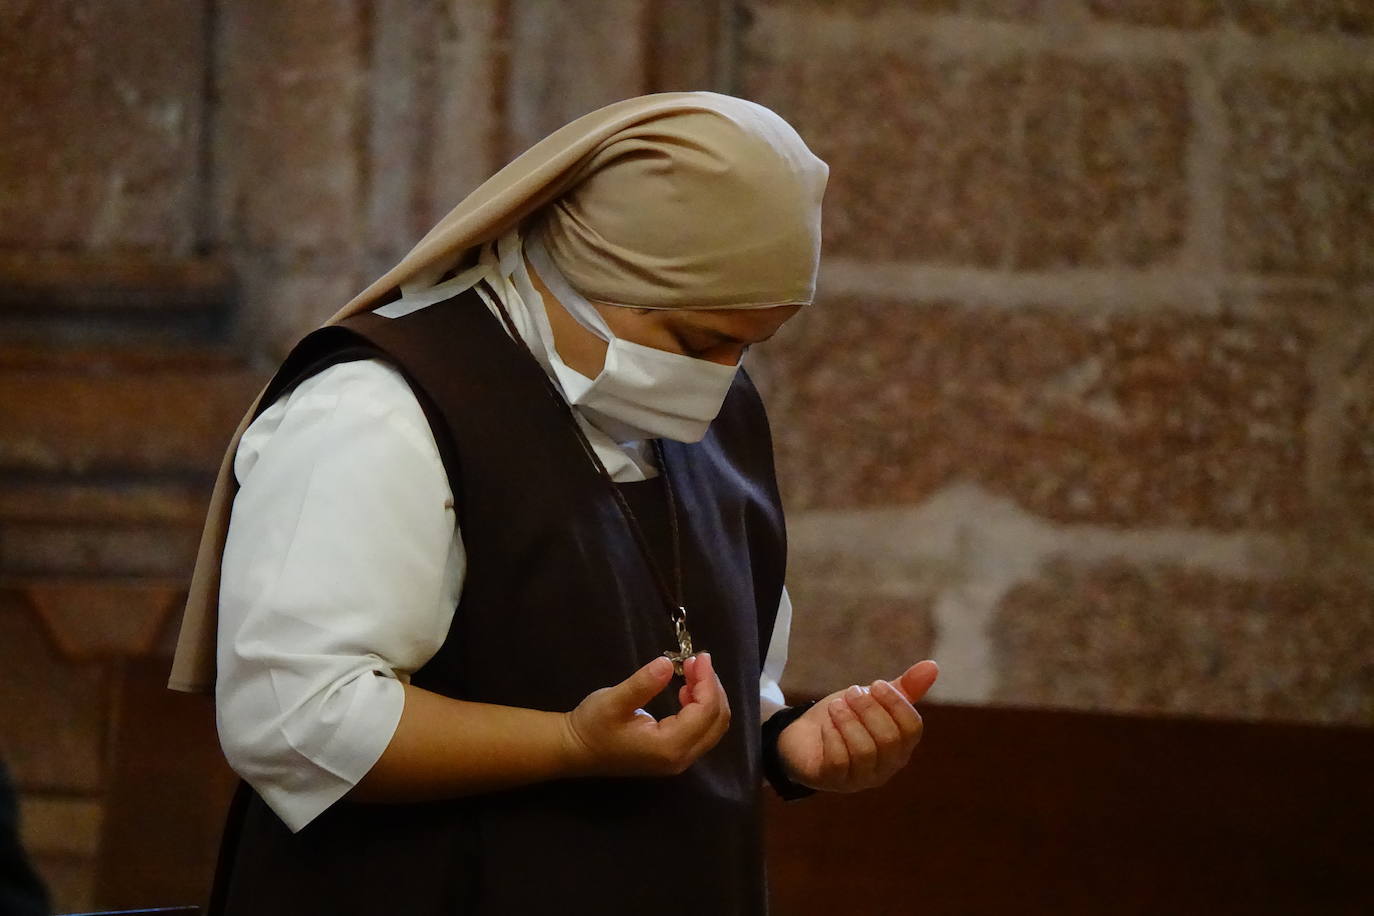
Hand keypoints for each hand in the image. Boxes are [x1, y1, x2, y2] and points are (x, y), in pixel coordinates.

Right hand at [561, 653, 731, 777]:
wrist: (575, 750)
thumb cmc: (592, 726)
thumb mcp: (613, 701)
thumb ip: (642, 684)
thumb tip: (667, 664)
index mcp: (668, 746)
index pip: (705, 712)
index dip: (708, 681)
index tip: (698, 656)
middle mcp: (680, 758)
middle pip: (717, 721)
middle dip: (712, 687)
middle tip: (696, 661)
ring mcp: (678, 760)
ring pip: (712, 727)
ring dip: (709, 696)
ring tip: (691, 671)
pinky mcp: (673, 755)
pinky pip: (702, 731)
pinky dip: (701, 708)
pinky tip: (685, 691)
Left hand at [775, 659, 937, 792]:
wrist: (803, 736)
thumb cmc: (845, 719)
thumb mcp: (872, 699)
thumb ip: (903, 688)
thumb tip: (933, 666)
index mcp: (901, 747)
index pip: (913, 728)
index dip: (896, 702)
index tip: (875, 684)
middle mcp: (885, 767)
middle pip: (889, 739)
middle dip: (868, 709)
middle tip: (851, 692)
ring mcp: (860, 778)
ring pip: (864, 751)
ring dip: (848, 720)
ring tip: (836, 705)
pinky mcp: (833, 780)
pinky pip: (839, 760)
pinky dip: (832, 735)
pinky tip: (827, 723)